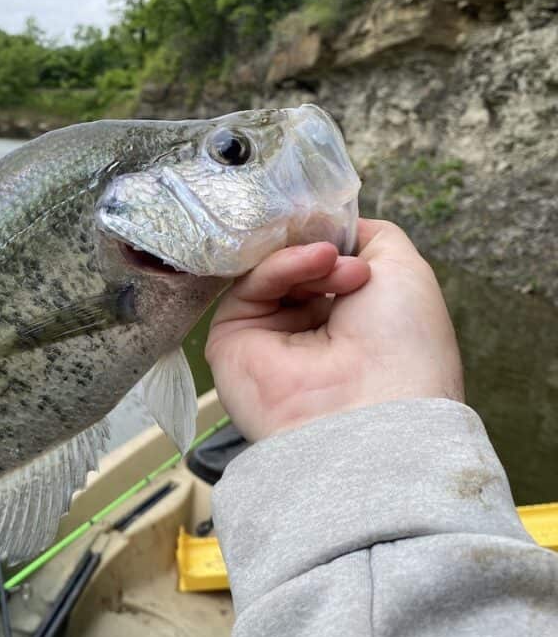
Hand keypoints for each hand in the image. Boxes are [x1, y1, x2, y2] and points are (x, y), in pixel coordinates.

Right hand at [205, 219, 463, 440]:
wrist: (376, 408)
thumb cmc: (404, 345)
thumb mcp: (405, 269)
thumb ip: (369, 235)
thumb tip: (331, 228)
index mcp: (348, 321)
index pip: (322, 261)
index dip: (329, 236)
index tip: (342, 229)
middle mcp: (306, 329)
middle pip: (291, 261)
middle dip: (318, 245)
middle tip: (341, 250)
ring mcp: (266, 336)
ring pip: (268, 270)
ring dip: (306, 256)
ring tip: (335, 264)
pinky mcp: (231, 341)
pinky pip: (248, 287)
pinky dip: (281, 266)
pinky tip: (316, 263)